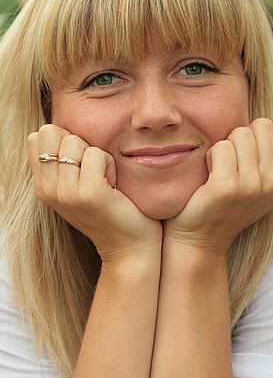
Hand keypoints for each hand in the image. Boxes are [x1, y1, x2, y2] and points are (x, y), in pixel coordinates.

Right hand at [28, 124, 162, 262]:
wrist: (130, 248)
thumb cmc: (112, 210)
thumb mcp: (79, 184)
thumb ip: (65, 160)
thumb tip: (58, 128)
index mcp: (42, 185)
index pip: (38, 136)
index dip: (65, 139)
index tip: (83, 165)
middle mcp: (47, 189)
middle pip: (54, 133)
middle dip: (80, 143)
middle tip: (96, 172)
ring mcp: (65, 192)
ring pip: (74, 141)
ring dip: (97, 154)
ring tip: (106, 180)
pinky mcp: (88, 194)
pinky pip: (96, 153)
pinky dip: (110, 163)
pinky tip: (114, 185)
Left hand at [163, 117, 272, 256]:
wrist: (202, 238)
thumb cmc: (231, 202)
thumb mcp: (264, 184)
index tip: (264, 140)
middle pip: (264, 125)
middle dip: (246, 133)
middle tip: (237, 157)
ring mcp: (251, 186)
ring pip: (240, 133)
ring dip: (226, 145)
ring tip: (223, 167)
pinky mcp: (225, 187)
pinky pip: (221, 147)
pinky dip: (211, 155)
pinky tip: (210, 173)